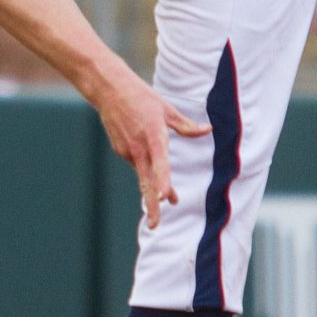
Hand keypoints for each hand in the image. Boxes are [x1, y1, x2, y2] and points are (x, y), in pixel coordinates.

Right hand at [96, 78, 209, 229]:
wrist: (108, 90)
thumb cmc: (141, 96)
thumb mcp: (166, 109)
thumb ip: (186, 126)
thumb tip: (208, 130)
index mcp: (153, 136)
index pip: (160, 164)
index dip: (163, 182)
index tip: (165, 198)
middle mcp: (139, 148)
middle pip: (146, 182)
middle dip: (152, 205)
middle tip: (155, 226)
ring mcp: (127, 151)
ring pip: (144, 174)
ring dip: (155, 188)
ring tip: (172, 199)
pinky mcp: (120, 150)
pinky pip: (137, 163)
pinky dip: (146, 167)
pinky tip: (147, 154)